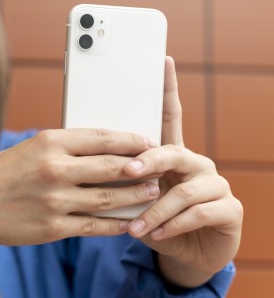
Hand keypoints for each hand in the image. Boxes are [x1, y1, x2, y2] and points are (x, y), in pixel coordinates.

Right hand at [0, 128, 158, 248]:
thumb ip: (65, 148)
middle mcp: (55, 169)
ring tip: (153, 192)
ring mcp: (55, 200)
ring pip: (110, 198)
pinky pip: (96, 225)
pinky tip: (132, 221)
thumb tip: (105, 149)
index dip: (131, 140)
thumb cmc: (2, 171)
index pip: (102, 137)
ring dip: (137, 196)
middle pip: (113, 167)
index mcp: (49, 142)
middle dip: (142, 168)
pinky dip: (118, 223)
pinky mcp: (54, 227)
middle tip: (159, 167)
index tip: (148, 141)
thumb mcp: (31, 147)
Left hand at [124, 57, 242, 286]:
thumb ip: (121, 177)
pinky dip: (173, 225)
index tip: (163, 61)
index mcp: (172, 154)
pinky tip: (156, 233)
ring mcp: (215, 185)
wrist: (184, 253)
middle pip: (173, 152)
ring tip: (135, 225)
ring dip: (155, 209)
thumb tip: (86, 155)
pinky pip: (199, 213)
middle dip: (149, 162)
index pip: (170, 116)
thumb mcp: (133, 196)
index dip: (168, 89)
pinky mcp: (228, 209)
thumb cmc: (152, 218)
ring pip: (184, 190)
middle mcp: (196, 163)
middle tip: (127, 172)